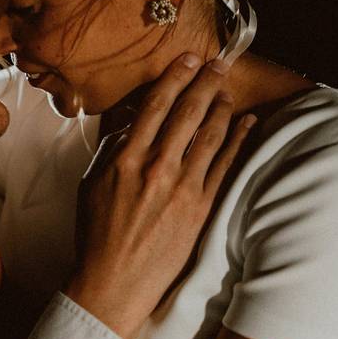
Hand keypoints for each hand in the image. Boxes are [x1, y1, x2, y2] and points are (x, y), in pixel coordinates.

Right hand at [66, 54, 255, 338]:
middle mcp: (156, 167)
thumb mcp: (91, 182)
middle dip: (204, 82)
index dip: (174, 77)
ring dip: (222, 107)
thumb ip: (110, 148)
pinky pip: (224, 166)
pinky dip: (237, 141)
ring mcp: (182, 187)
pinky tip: (247, 124)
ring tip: (228, 89)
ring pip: (210, 135)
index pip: (155, 106)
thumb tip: (127, 119)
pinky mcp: (201, 207)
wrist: (115, 278)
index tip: (186, 59)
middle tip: (218, 63)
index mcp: (125, 158)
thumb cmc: (97, 231)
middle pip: (187, 112)